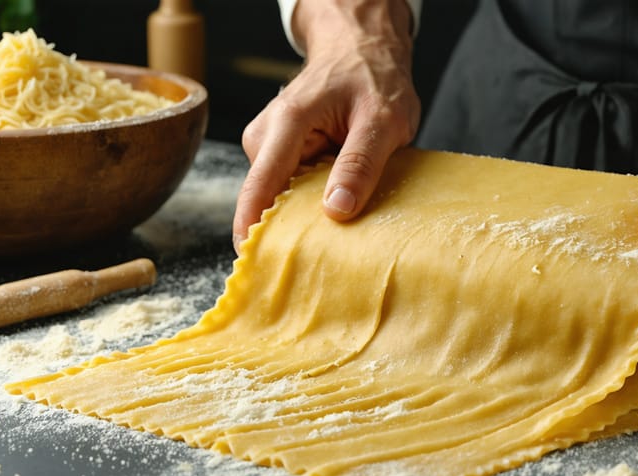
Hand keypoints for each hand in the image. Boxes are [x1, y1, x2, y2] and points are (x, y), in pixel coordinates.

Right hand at [233, 0, 419, 251]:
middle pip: (265, 199)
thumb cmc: (373, 76)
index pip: (260, 186)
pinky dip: (310, 201)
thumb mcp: (383, 119)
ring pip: (279, 197)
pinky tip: (334, 204)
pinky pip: (289, 189)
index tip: (257, 266)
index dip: (253, 229)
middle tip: (323, 259)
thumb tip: (336, 210)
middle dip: (288, 230)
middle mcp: (267, 135)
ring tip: (337, 229)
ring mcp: (270, 145)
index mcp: (288, 123)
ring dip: (305, 215)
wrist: (362, 48)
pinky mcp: (280, 154)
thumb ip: (361, 163)